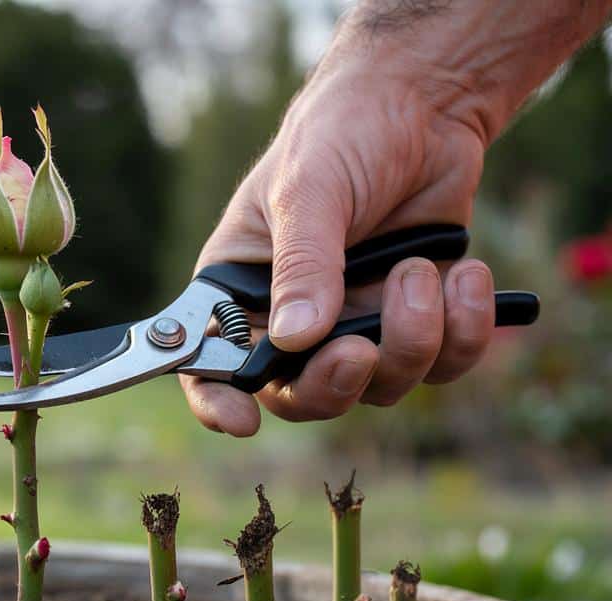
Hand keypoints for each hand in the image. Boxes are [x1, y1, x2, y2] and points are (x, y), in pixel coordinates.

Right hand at [180, 62, 497, 436]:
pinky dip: (462, 331)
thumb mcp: (308, 187)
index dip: (218, 402)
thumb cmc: (342, 131)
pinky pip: (442, 365)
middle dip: (334, 382)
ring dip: (410, 339)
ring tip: (418, 270)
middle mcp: (292, 318)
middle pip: (301, 396)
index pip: (210, 364)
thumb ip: (303, 263)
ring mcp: (356, 323)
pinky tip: (467, 277)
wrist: (425, 103)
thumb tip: (295, 339)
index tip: (243, 421)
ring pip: (379, 386)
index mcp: (240, 289)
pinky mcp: (416, 319)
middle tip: (359, 348)